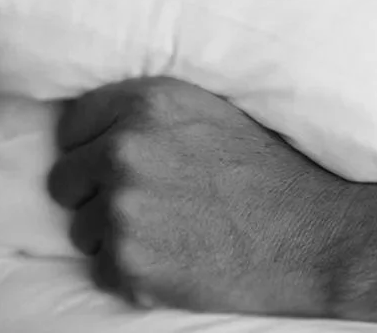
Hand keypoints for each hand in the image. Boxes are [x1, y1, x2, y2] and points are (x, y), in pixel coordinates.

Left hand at [47, 77, 350, 315]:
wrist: (312, 236)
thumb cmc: (271, 172)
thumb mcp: (213, 111)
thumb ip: (151, 112)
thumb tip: (97, 123)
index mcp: (147, 103)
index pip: (72, 125)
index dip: (92, 147)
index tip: (117, 165)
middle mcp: (125, 150)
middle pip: (64, 180)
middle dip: (95, 194)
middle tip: (148, 204)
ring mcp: (122, 210)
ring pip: (81, 230)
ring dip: (115, 237)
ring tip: (172, 232)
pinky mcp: (127, 265)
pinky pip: (102, 271)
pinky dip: (132, 273)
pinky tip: (177, 259)